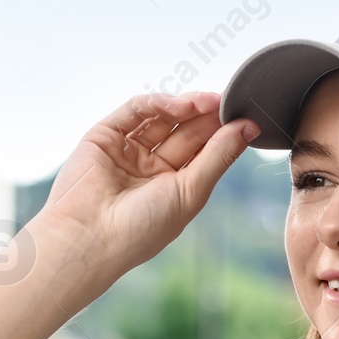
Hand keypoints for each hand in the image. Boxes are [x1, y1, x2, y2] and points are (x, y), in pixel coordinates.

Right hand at [30, 91, 259, 285]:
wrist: (88, 237)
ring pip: (162, 117)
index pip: (202, 151)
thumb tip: (249, 128)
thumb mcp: (190, 192)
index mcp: (172, 187)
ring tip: (210, 102)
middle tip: (231, 101)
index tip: (246, 118)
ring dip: (188, 106)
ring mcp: (127, 150)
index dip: (222, 133)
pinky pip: (135, 110)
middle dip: (208, 116)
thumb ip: (218, 157)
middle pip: (185, 131)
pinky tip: (181, 105)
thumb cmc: (141, 228)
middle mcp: (149, 167)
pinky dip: (159, 103)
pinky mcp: (104, 135)